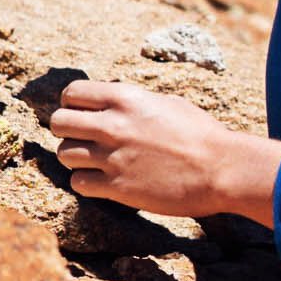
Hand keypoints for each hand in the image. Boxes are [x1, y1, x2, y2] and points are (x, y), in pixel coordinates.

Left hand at [50, 80, 280, 226]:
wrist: (222, 169)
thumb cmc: (201, 134)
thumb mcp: (166, 103)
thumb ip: (133, 104)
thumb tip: (112, 104)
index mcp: (125, 98)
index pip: (72, 94)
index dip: (72, 104)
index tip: (81, 114)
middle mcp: (113, 125)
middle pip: (58, 123)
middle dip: (67, 131)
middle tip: (83, 139)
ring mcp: (112, 157)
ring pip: (64, 154)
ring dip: (77, 158)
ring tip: (95, 162)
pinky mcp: (116, 187)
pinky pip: (78, 183)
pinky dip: (87, 183)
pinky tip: (104, 181)